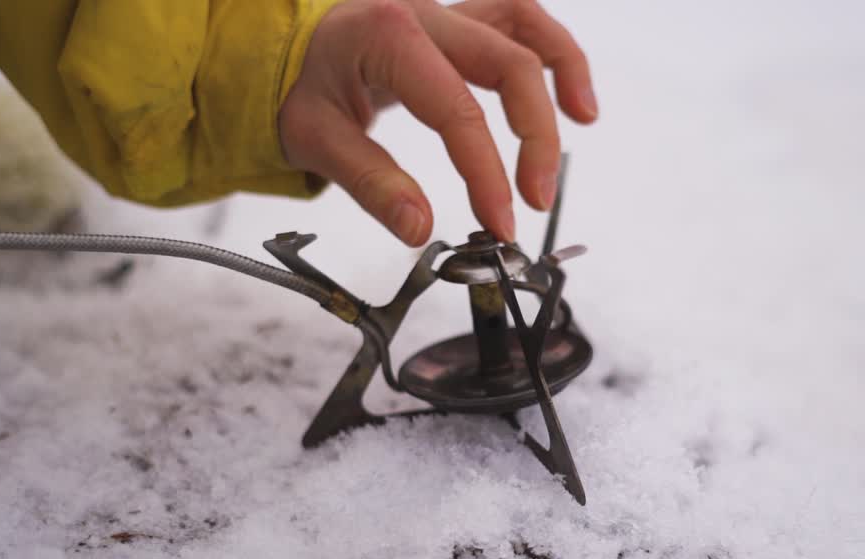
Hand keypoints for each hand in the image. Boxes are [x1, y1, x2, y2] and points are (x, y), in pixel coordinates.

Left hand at [278, 0, 597, 245]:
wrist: (280, 48)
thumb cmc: (295, 86)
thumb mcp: (313, 139)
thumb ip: (371, 184)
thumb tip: (420, 229)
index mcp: (388, 36)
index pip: (457, 110)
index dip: (487, 172)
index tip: (501, 220)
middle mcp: (425, 12)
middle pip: (510, 63)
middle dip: (534, 137)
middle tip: (535, 199)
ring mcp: (445, 9)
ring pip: (525, 24)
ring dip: (563, 71)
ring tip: (584, 120)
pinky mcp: (457, 20)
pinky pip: (518, 20)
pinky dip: (551, 51)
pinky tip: (569, 94)